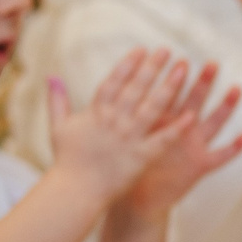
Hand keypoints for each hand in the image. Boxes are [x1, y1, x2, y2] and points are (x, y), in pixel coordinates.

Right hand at [49, 48, 210, 200]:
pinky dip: (176, 128)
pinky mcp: (141, 157)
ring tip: (182, 70)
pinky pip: (162, 140)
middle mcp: (114, 122)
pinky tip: (191, 115)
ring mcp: (128, 139)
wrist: (75, 192)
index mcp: (96, 113)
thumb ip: (57, 100)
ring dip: (168, 88)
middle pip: (136, 89)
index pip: (114, 82)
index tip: (142, 49)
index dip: (128, 65)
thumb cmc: (66, 160)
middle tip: (167, 51)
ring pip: (152, 108)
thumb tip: (51, 76)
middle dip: (152, 68)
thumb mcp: (58, 126)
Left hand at [119, 60, 241, 217]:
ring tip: (235, 88)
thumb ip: (123, 110)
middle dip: (202, 83)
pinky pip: (220, 157)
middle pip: (194, 102)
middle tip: (211, 62)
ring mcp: (193, 146)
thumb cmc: (128, 162)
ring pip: (212, 123)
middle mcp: (181, 130)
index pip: (169, 94)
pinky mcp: (200, 166)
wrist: (138, 198)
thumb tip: (107, 86)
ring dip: (225, 107)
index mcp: (161, 121)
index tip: (177, 56)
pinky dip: (234, 149)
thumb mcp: (127, 133)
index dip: (173, 77)